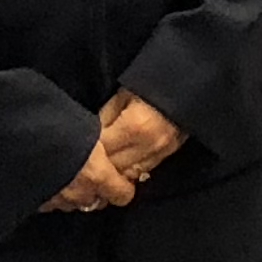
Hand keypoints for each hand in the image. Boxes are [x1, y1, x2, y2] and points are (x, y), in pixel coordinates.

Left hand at [42, 90, 189, 214]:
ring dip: (111, 176)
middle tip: (79, 170)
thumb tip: (90, 137)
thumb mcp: (123, 94)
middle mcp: (147, 146)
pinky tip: (115, 173)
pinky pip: (140, 173)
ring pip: (126, 176)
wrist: (188, 88)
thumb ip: (106, 117)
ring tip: (95, 176)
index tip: (73, 154)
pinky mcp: (166, 157)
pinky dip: (126, 174)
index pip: (102, 148)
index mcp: (134, 127)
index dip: (86, 152)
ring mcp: (159, 154)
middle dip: (96, 169)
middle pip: (113, 168)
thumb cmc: (152, 85)